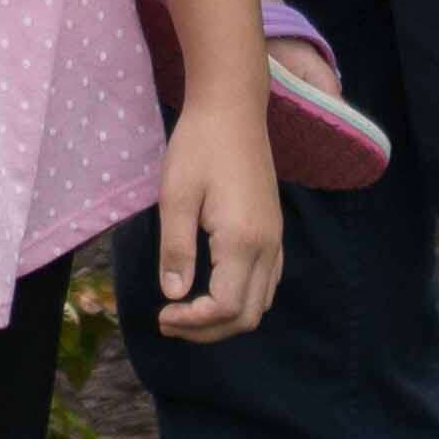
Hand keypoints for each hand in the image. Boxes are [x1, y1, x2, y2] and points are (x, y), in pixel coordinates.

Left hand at [149, 95, 286, 339]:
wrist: (233, 109)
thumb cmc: (198, 146)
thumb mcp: (175, 196)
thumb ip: (176, 249)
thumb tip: (174, 296)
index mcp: (242, 240)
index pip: (225, 308)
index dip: (193, 322)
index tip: (162, 314)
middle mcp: (267, 246)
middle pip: (247, 316)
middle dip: (207, 330)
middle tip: (169, 321)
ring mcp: (276, 239)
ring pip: (260, 303)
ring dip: (225, 318)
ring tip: (186, 310)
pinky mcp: (274, 230)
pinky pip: (268, 282)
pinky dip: (242, 299)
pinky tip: (212, 289)